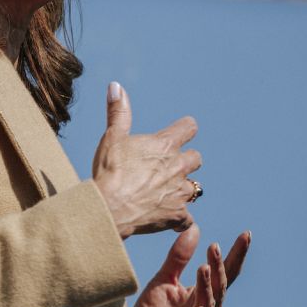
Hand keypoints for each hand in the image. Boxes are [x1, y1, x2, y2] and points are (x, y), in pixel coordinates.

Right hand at [92, 82, 201, 237]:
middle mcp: (178, 166)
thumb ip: (118, 112)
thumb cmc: (110, 170)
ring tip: (166, 193)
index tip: (179, 133)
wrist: (110, 207)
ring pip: (195, 188)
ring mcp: (180, 192)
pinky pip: (188, 218)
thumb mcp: (112, 137)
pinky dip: (180, 219)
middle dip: (185, 161)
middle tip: (168, 167)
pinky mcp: (177, 216)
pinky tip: (169, 220)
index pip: (189, 127)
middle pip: (196, 158)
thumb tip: (115, 86)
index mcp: (165, 145)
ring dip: (183, 189)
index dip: (184, 129)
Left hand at [130, 223, 250, 306]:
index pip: (224, 271)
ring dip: (207, 286)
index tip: (246, 234)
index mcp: (203, 292)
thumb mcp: (164, 279)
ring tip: (203, 267)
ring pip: (210, 303)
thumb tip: (195, 229)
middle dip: (220, 266)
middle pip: (220, 285)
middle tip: (214, 247)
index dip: (236, 254)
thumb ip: (179, 257)